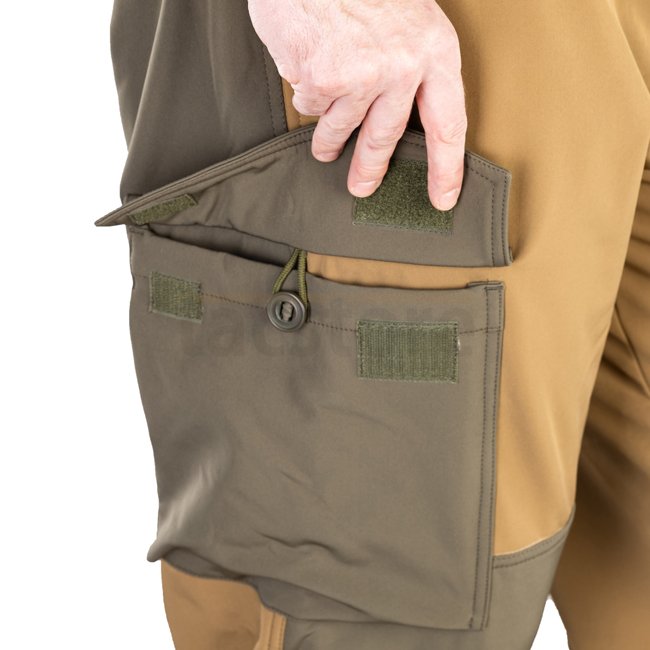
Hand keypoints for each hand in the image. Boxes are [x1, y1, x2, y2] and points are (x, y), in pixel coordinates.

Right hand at [248, 0, 466, 210]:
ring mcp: (361, 75)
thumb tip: (400, 120)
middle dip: (370, 170)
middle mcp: (402, 67)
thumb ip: (410, 67)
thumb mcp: (406, 18)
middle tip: (362, 188)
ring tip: (323, 146)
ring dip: (328, 141)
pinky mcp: (323, 79)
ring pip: (341, 128)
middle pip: (386, 138)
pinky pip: (311, 104)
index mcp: (434, 51)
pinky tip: (307, 68)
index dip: (446, 167)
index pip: (448, 123)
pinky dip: (306, 92)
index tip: (442, 197)